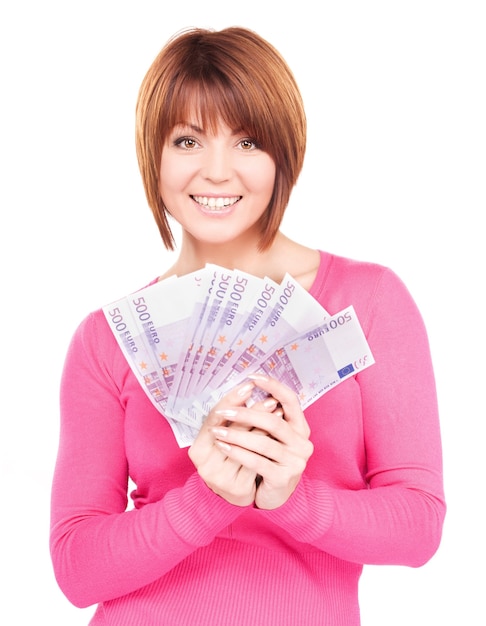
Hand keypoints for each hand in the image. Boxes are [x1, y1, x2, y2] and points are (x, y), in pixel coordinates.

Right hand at [188, 380, 275, 505]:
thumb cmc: (224, 462)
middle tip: (269, 397)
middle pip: (232, 430)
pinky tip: (278, 431)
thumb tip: (245, 393)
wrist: (228, 498)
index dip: (231, 400)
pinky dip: (268, 442)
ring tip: (277, 410)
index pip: (213, 418)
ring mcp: (222, 477)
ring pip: (247, 444)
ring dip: (264, 425)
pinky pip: (257, 459)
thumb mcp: (216, 443)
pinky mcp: (239, 487)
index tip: (248, 386)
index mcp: (197, 450)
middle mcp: (206, 465)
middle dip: (253, 411)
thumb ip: (225, 423)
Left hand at [209, 374, 313, 509]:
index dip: (273, 386)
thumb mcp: (272, 436)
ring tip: (217, 432)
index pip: (291, 400)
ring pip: (263, 443)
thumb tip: (246, 389)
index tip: (252, 377)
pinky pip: (257, 462)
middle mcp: (303, 443)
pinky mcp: (283, 478)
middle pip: (273, 422)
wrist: (276, 495)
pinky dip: (238, 453)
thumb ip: (266, 416)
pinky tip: (224, 447)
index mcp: (301, 427)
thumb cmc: (271, 459)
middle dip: (246, 415)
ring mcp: (296, 461)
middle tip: (223, 412)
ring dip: (236, 435)